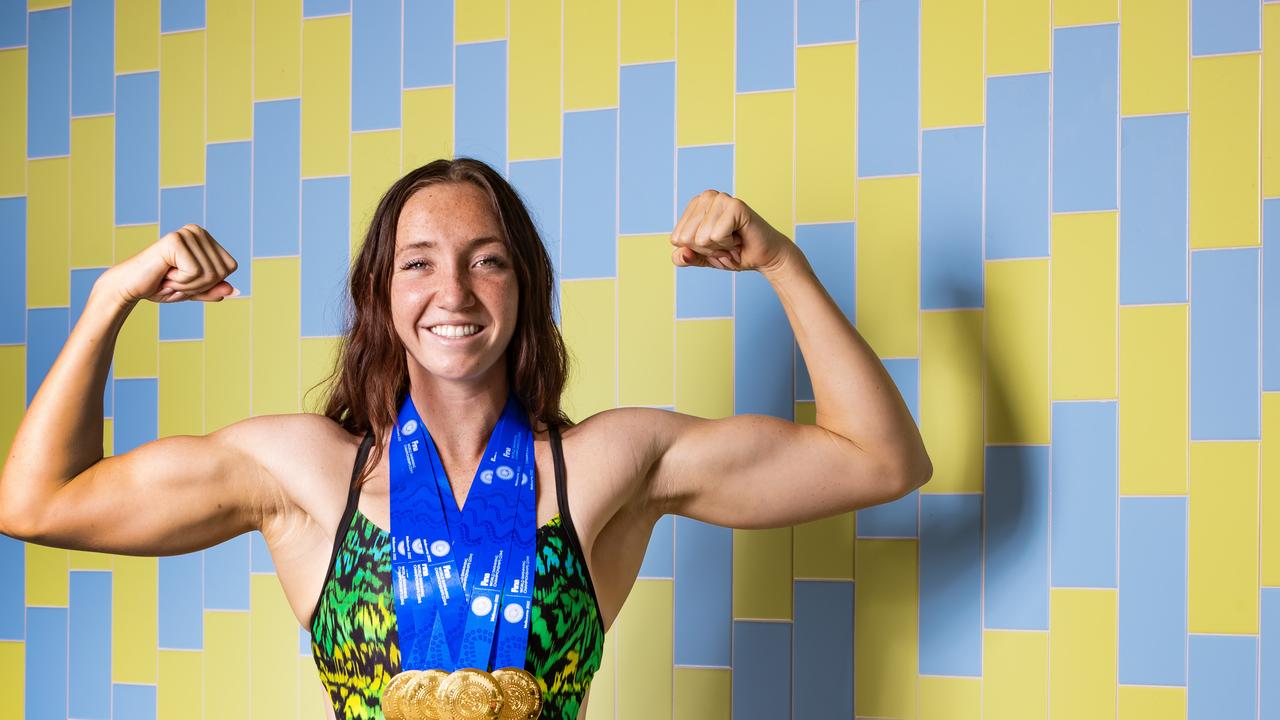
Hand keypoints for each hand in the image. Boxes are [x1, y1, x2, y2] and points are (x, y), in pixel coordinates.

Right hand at [100, 224, 239, 304]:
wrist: (131, 287)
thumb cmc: (161, 286)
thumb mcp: (194, 291)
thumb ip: (215, 290)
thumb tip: (235, 291)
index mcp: (205, 239)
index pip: (230, 267)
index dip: (211, 282)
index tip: (187, 278)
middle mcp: (198, 231)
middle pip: (222, 271)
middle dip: (200, 285)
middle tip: (176, 279)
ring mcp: (186, 233)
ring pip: (210, 273)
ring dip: (188, 285)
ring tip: (169, 276)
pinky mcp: (175, 240)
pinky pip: (195, 272)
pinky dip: (180, 281)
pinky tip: (165, 273)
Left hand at [670, 190, 795, 273]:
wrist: (763, 257)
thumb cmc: (733, 253)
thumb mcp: (702, 258)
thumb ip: (685, 257)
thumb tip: (680, 256)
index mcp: (694, 206)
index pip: (677, 238)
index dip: (696, 250)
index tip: (714, 245)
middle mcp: (706, 197)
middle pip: (687, 238)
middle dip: (707, 250)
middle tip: (725, 244)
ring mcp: (720, 198)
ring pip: (701, 238)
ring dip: (719, 248)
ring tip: (732, 241)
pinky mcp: (735, 205)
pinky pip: (716, 235)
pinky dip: (728, 244)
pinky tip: (739, 237)